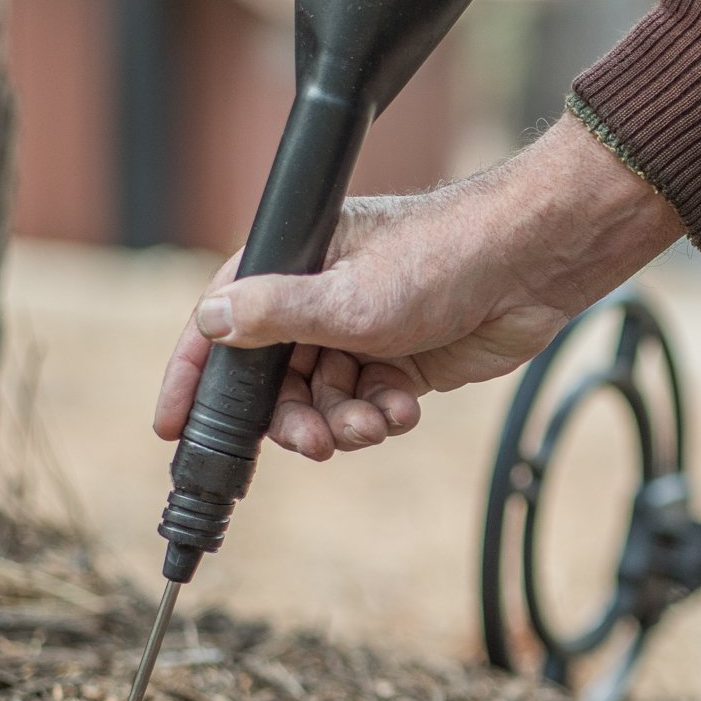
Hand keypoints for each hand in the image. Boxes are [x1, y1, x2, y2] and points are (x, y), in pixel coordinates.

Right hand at [154, 112, 683, 459]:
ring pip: (321, 401)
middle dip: (290, 418)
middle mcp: (316, 299)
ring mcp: (356, 332)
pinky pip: (365, 405)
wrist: (529, 268)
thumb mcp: (348, 294)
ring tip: (373, 422)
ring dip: (341, 423)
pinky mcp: (396, 360)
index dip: (193, 377)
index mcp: (292, 265)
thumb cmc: (440, 257)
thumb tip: (210, 321)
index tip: (171, 426)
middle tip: (313, 443)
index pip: (221, 323)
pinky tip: (403, 407)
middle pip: (272, 380)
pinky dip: (379, 416)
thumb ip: (274, 315)